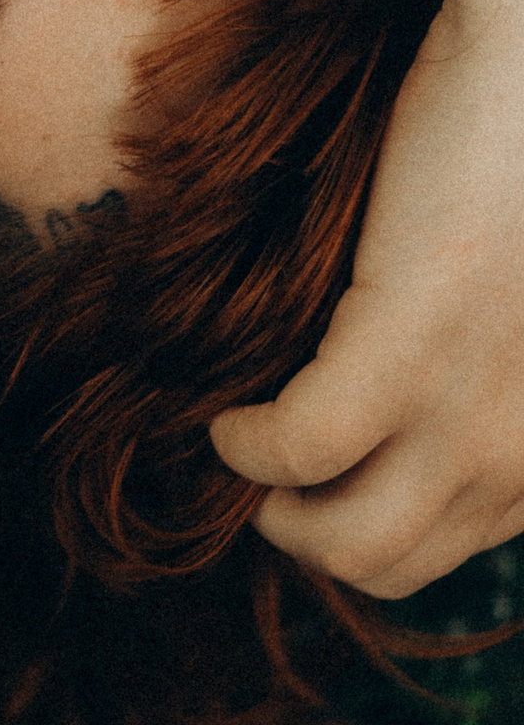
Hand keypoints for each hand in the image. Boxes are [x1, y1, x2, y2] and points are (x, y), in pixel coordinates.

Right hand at [213, 0, 523, 598]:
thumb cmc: (519, 158)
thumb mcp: (511, 303)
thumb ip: (477, 370)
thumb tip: (395, 409)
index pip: (450, 548)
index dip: (368, 523)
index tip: (321, 476)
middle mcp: (523, 448)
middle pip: (391, 566)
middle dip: (312, 532)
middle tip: (268, 465)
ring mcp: (468, 406)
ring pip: (346, 540)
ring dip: (277, 506)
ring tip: (246, 441)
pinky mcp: (406, 349)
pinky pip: (297, 448)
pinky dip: (245, 442)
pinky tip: (229, 409)